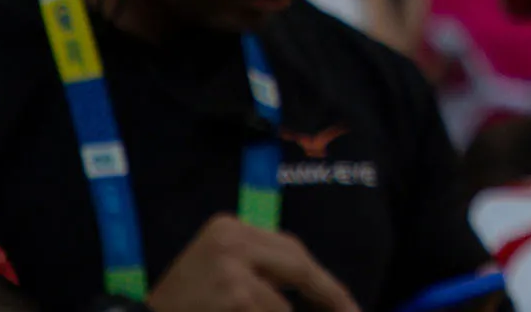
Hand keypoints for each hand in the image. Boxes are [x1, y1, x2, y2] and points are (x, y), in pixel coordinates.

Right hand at [146, 216, 359, 311]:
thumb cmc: (184, 304)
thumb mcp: (220, 272)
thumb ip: (260, 269)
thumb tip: (314, 288)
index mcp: (229, 227)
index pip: (290, 249)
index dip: (320, 278)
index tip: (346, 303)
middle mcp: (231, 239)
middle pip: (298, 263)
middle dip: (328, 294)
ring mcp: (232, 268)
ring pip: (282, 304)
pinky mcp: (235, 296)